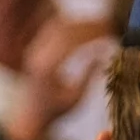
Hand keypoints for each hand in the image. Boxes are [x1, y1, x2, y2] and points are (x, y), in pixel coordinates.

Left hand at [5, 15, 113, 139]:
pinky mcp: (36, 47)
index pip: (71, 41)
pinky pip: (54, 29)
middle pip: (65, 29)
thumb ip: (88, 76)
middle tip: (109, 26)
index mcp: (47, 67)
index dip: (91, 33)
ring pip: (59, 26)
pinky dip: (72, 25)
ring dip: (81, 23)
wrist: (30, 115)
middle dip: (89, 26)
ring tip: (101, 26)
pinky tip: (86, 28)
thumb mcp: (76, 98)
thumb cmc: (56, 111)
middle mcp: (37, 55)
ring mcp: (34, 49)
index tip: (109, 32)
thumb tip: (101, 56)